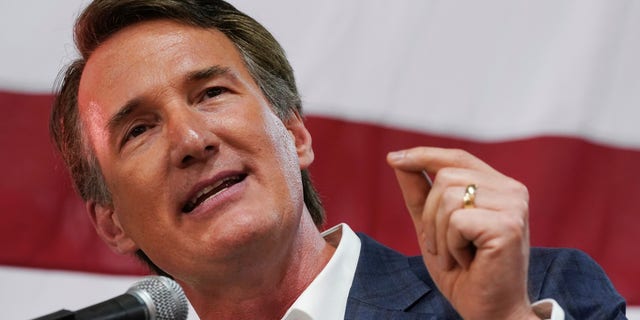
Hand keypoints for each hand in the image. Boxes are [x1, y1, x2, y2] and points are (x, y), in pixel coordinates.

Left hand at [387, 147, 537, 319]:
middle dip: (430, 215)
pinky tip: (466, 262)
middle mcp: (512, 191)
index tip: (393, 159)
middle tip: (441, 246)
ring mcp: (513, 206)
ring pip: (447, 198)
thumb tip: (397, 159)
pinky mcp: (508, 226)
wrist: (488, 311)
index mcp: (498, 186)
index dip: (423, 155)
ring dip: (439, 234)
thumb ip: (419, 192)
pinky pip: (456, 221)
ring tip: (454, 256)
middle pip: (445, 177)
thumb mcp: (432, 226)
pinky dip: (450, 246)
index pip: (456, 158)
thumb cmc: (463, 271)